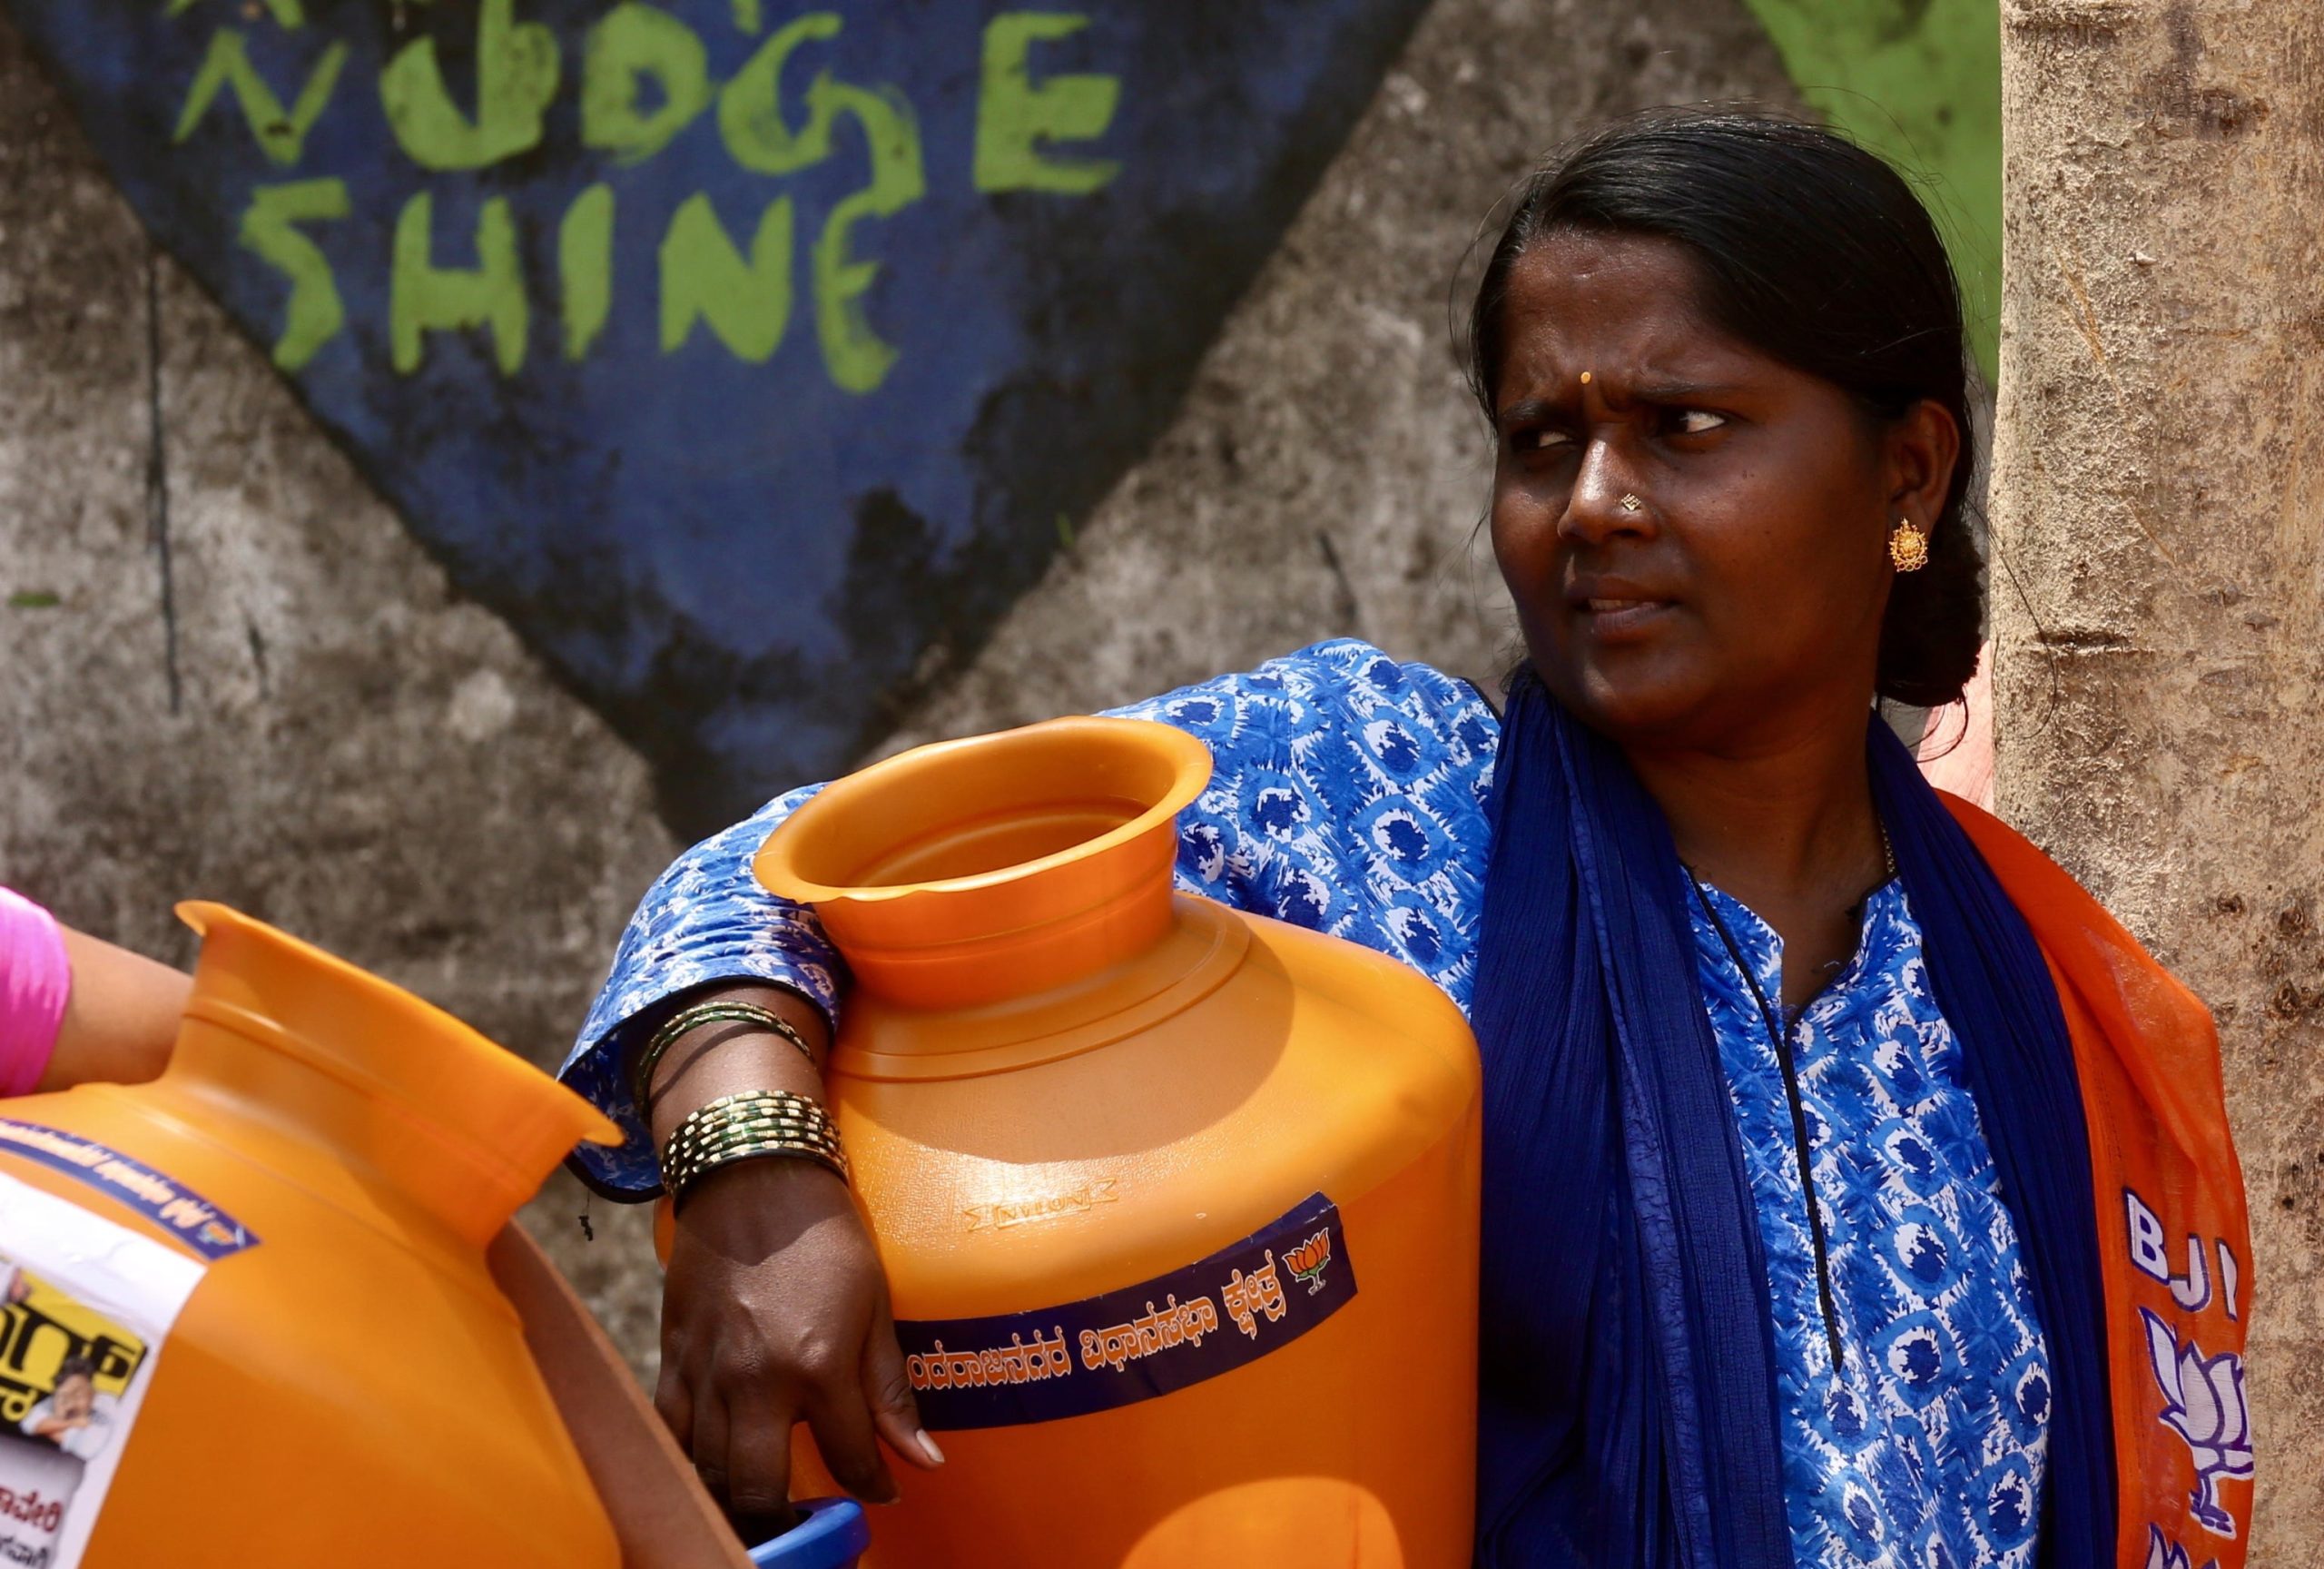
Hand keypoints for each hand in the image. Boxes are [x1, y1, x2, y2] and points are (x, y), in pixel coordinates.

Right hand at [637, 985, 941, 1537]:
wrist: (753, 1174)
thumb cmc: (826, 1234)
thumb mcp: (876, 1307)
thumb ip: (891, 1392)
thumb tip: (923, 1460)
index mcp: (816, 1366)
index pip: (849, 1459)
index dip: (871, 1487)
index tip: (880, 1494)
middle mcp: (754, 1381)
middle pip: (757, 1490)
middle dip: (783, 1523)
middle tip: (805, 1525)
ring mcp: (705, 1372)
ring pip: (707, 1472)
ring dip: (734, 1499)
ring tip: (762, 1507)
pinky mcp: (671, 1357)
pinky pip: (670, 1433)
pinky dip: (689, 1461)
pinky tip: (712, 1467)